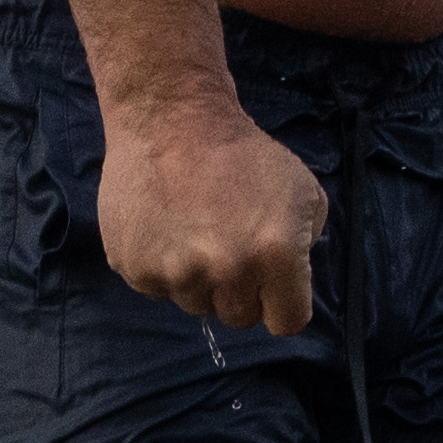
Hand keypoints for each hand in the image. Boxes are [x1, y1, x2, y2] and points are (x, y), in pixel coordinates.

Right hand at [95, 96, 323, 331]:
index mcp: (275, 255)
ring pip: (195, 304)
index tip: (270, 285)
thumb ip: (306, 244)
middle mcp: (226, 272)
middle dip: (239, 290)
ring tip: (193, 232)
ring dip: (199, 279)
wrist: (170, 120)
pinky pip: (157, 288)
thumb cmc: (243, 154)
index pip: (286, 322)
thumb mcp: (303, 190)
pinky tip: (165, 228)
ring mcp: (176, 273)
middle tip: (228, 248)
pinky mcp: (136, 269)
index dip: (280, 303)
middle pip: (238, 317)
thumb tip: (288, 280)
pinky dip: (162, 266)